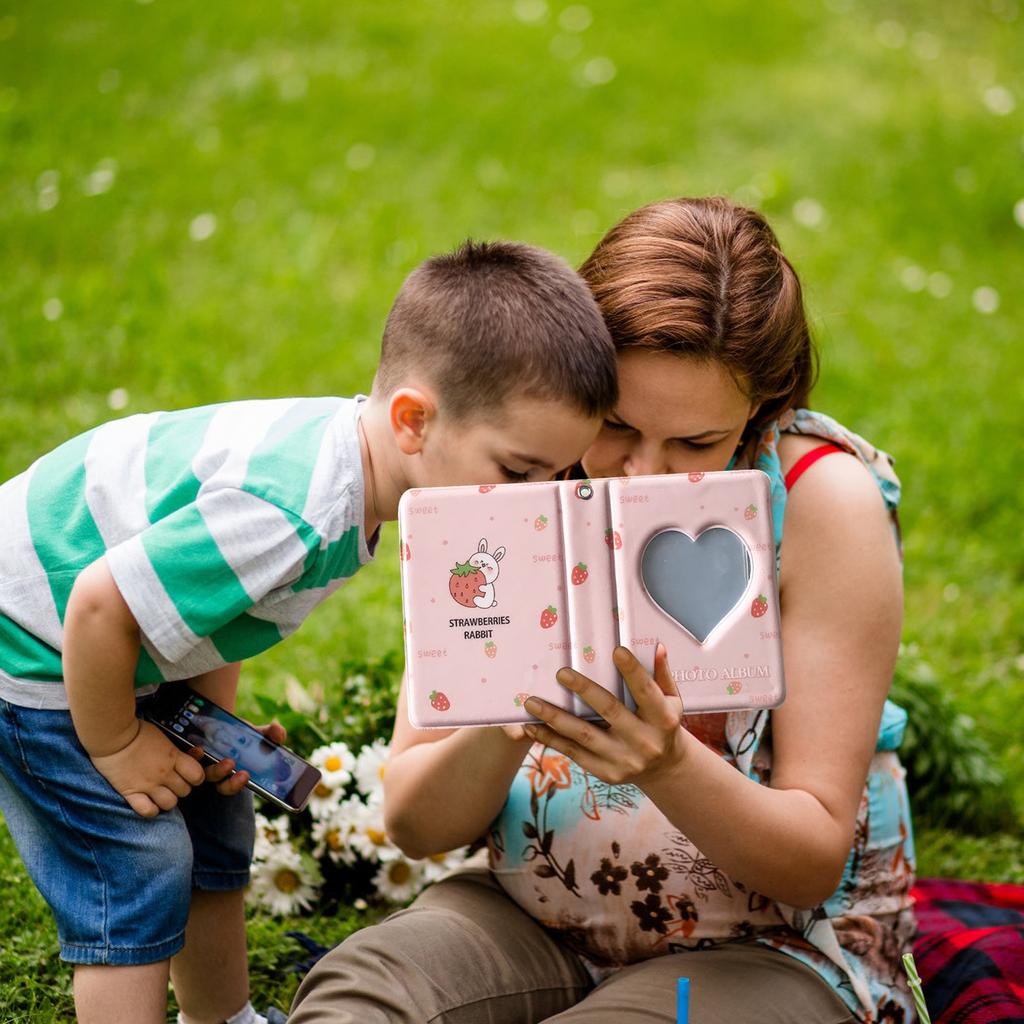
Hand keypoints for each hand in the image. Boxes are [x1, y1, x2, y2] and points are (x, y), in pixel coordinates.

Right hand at [89, 719, 205, 816]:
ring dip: (168, 800)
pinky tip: (148, 802)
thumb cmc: (138, 732)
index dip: (196, 777)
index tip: (190, 775)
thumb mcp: (164, 737)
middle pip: (185, 791)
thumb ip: (179, 750)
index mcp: (173, 757)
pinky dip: (151, 810)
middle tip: (172, 783)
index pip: (197, 775)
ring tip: (160, 794)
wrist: (112, 736)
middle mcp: (164, 773)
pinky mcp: (130, 793)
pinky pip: (147, 811)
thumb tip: (198, 752)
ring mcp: (148, 785)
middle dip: (181, 788)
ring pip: (170, 804)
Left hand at [197, 720, 287, 796]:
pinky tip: (197, 748)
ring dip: (214, 769)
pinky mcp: (192, 756)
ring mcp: (204, 766)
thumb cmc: (241, 734)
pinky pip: (189, 760)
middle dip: (228, 780)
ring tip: (219, 756)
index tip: (245, 775)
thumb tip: (280, 733)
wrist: (220, 723)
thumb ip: (271, 734)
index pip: (233, 786)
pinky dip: (193, 755)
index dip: (237, 784)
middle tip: (235, 767)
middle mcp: (218, 774)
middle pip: (220, 785)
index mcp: (234, 774)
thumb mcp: (258, 733)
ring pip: (205, 774)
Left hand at [523, 644, 690, 788]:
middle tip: (561, 673)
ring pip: (584, 736)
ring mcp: (624, 760)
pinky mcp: (607, 773)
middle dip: (584, 691)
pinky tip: (533, 727)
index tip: (616, 651)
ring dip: (555, 718)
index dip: (632, 672)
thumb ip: (662, 674)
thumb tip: (657, 647)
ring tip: (531, 703)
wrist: (664, 768)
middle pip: (610, 711)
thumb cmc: (663, 723)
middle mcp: (645, 742)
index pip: (646, 692)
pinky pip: (574, 753)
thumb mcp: (671, 699)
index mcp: (663, 719)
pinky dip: (551, 739)